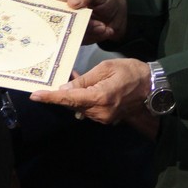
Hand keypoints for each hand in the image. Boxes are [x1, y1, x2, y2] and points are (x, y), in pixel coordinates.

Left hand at [30, 58, 150, 123]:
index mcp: (99, 97)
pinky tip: (84, 88)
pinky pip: (88, 110)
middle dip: (63, 94)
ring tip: (75, 80)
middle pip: (72, 104)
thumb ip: (84, 80)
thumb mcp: (106, 68)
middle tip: (57, 80)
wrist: (153, 87)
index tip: (34, 95)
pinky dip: (83, 100)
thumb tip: (65, 90)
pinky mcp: (107, 119)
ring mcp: (104, 118)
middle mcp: (99, 112)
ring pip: (79, 108)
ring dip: (74, 96)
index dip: (50, 97)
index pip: (69, 99)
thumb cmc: (130, 72)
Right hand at [53, 0, 126, 42]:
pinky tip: (104, 30)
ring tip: (103, 27)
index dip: (66, 12)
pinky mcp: (75, 35)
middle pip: (63, 22)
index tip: (80, 15)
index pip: (56, 4)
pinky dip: (94, 36)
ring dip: (91, 32)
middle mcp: (63, 8)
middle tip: (100, 25)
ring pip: (72, 33)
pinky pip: (81, 40)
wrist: (117, 14)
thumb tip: (71, 3)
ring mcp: (68, 23)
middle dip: (83, 25)